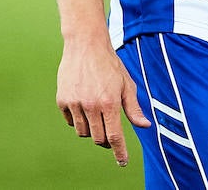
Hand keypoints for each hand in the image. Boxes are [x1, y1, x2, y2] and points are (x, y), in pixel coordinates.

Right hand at [56, 35, 150, 165]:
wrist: (85, 45)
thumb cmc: (110, 64)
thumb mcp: (126, 84)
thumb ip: (134, 108)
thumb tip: (145, 126)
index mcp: (109, 102)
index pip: (114, 136)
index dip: (119, 152)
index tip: (122, 162)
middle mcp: (91, 105)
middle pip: (98, 138)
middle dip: (106, 140)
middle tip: (110, 131)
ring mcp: (75, 103)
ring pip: (83, 132)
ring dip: (92, 129)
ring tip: (97, 113)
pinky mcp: (62, 100)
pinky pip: (70, 121)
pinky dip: (78, 119)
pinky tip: (84, 105)